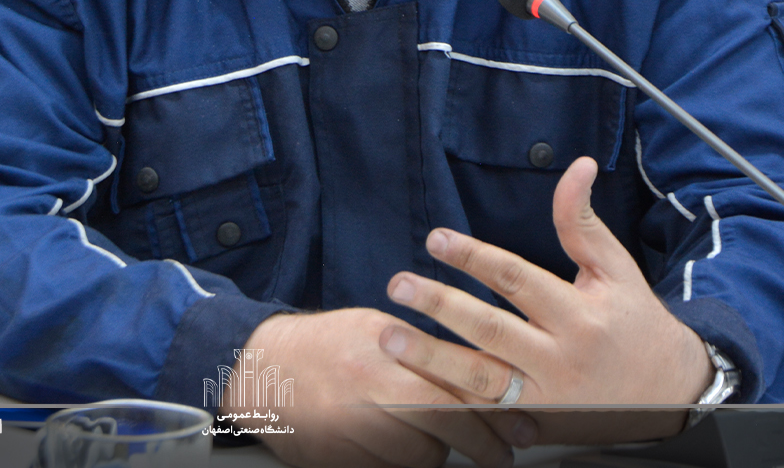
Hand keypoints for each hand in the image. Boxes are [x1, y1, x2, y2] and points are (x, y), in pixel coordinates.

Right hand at [230, 309, 535, 467]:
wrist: (258, 369)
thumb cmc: (324, 345)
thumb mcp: (376, 330)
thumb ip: (423, 351)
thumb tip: (480, 373)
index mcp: (386, 345)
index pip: (457, 377)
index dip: (498, 405)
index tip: (526, 422)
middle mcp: (370, 384)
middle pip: (447, 421)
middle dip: (484, 441)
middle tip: (505, 454)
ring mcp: (352, 426)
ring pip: (422, 454)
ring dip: (438, 453)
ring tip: (440, 444)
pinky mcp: (337, 459)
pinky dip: (404, 464)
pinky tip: (401, 451)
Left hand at [379, 157, 713, 409]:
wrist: (671, 394)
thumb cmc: (636, 324)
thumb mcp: (616, 268)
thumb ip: (582, 222)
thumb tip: (576, 166)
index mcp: (580, 314)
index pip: (517, 280)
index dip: (473, 257)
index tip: (435, 239)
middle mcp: (562, 357)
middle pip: (491, 329)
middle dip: (440, 306)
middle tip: (398, 286)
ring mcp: (548, 396)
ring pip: (481, 379)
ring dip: (430, 359)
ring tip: (389, 337)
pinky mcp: (536, 424)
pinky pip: (484, 415)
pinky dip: (446, 404)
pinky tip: (409, 388)